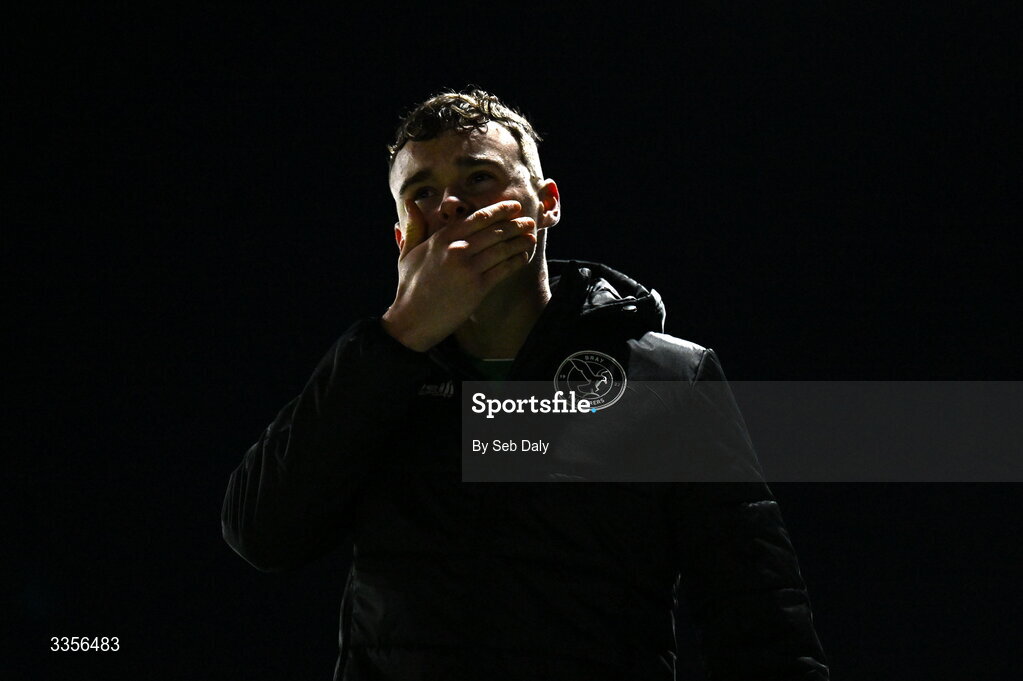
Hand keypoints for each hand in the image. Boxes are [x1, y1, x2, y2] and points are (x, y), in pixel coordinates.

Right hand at [381, 198, 536, 350]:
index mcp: (442, 238)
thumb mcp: (407, 253)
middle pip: (494, 231)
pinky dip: (516, 261)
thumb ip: (414, 227)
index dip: (500, 210)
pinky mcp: (477, 288)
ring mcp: (468, 269)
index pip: (478, 217)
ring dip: (520, 241)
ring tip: (531, 237)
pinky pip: (503, 269)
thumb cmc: (410, 287)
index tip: (513, 206)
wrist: (412, 319)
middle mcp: (456, 249)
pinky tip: (523, 256)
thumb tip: (410, 201)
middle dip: (515, 224)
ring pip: (502, 249)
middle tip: (529, 221)